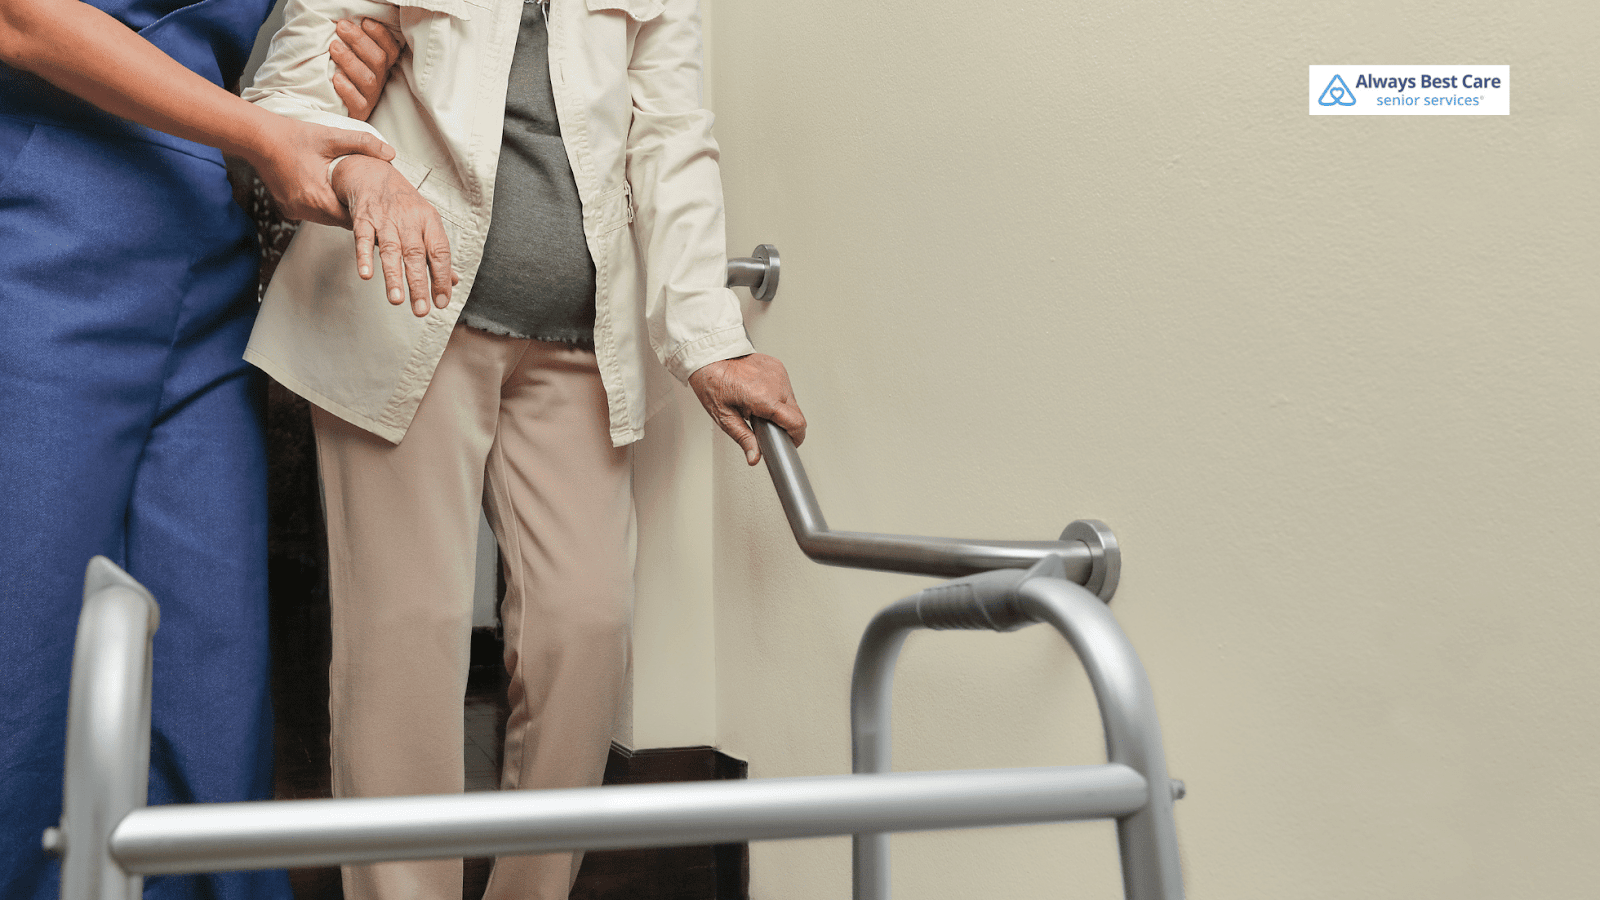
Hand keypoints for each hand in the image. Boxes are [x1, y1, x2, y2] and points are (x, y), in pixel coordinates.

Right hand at [249, 117, 393, 226]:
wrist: (258, 138)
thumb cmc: (293, 136)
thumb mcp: (331, 137)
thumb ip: (363, 144)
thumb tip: (390, 153)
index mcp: (317, 197)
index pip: (351, 218)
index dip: (367, 213)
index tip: (380, 209)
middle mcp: (304, 209)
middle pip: (340, 220)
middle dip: (354, 212)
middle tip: (372, 205)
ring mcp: (294, 210)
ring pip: (326, 218)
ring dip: (338, 208)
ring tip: (353, 198)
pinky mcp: (287, 208)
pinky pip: (313, 213)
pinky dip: (323, 205)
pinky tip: (330, 193)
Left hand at [329, 18, 400, 121]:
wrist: (327, 105)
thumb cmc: (336, 73)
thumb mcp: (350, 55)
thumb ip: (353, 42)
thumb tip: (346, 21)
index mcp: (380, 66)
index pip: (391, 50)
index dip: (381, 35)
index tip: (365, 22)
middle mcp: (378, 80)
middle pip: (379, 60)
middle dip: (360, 41)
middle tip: (342, 27)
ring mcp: (369, 97)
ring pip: (368, 79)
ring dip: (350, 60)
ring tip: (334, 47)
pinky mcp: (358, 112)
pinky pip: (358, 103)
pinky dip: (347, 89)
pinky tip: (336, 78)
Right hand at [331, 154, 456, 315]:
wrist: (372, 174)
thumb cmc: (403, 204)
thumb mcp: (426, 222)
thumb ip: (437, 253)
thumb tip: (454, 281)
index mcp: (429, 221)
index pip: (440, 252)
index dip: (442, 277)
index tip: (442, 301)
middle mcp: (409, 220)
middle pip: (416, 255)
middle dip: (419, 284)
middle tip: (422, 310)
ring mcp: (385, 219)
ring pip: (391, 250)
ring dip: (394, 276)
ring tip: (397, 300)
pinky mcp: (363, 219)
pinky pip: (363, 239)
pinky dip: (364, 257)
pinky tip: (366, 275)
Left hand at [688, 354, 806, 465]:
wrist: (710, 357)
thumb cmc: (712, 383)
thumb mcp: (724, 417)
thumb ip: (744, 439)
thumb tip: (754, 457)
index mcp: (763, 397)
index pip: (796, 422)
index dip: (795, 437)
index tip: (790, 443)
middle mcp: (775, 383)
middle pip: (796, 413)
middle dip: (784, 423)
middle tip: (764, 423)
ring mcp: (779, 373)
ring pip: (792, 400)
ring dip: (781, 409)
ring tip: (759, 407)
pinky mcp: (778, 366)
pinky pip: (786, 387)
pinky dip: (777, 394)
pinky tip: (761, 393)